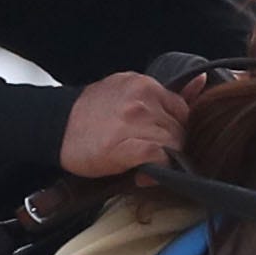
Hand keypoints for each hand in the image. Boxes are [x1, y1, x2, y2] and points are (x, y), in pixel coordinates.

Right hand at [60, 71, 191, 178]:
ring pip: (173, 144)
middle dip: (172, 147)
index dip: (176, 130)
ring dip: (164, 160)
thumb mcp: (127, 93)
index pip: (182, 109)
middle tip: (153, 157)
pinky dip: (157, 170)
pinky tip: (143, 173)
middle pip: (180, 129)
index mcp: (144, 84)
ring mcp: (134, 121)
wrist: (54, 127)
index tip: (162, 142)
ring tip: (145, 165)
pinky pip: (160, 158)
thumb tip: (201, 82)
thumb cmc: (89, 115)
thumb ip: (164, 94)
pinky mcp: (126, 144)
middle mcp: (142, 99)